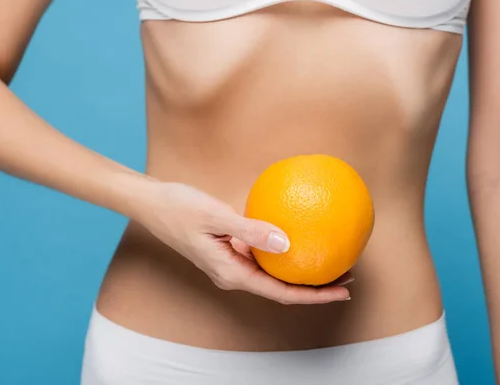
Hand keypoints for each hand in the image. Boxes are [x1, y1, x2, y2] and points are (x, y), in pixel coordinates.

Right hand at [133, 181, 351, 303]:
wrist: (152, 203)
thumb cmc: (179, 208)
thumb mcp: (216, 217)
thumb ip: (251, 231)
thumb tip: (288, 244)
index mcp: (231, 273)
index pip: (280, 293)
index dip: (313, 295)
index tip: (342, 291)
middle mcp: (233, 274)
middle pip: (281, 288)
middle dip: (315, 287)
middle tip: (347, 276)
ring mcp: (231, 263)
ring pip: (273, 274)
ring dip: (301, 270)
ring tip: (330, 260)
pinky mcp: (230, 250)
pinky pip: (263, 256)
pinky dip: (284, 252)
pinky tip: (298, 239)